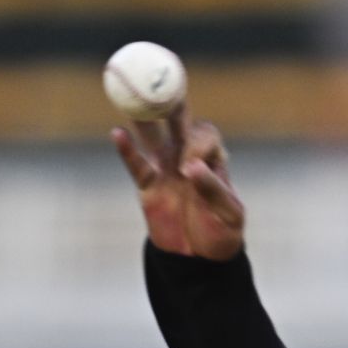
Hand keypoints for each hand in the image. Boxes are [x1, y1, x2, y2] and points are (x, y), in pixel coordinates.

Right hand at [111, 108, 244, 260]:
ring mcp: (166, 168)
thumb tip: (190, 166)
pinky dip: (127, 150)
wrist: (200, 261)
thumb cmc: (222, 234)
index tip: (189, 166)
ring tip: (132, 96)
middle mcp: (187, 156)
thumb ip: (214, 189)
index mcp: (212, 160)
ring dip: (144, 117)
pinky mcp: (148, 186)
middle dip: (169, 103)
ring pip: (152, 135)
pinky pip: (136, 165)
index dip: (196, 142)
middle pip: (177, 122)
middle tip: (158, 86)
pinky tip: (117, 134)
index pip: (204, 135)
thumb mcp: (229, 215)